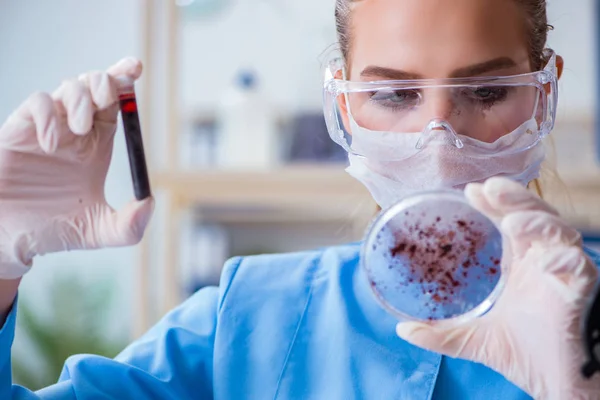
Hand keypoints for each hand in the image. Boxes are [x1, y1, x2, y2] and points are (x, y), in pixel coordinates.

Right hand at [0, 58, 153, 278]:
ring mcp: (46, 129)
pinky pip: (36, 104)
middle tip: (109, 98)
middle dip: (106, 82)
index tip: (135, 68)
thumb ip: (129, 225)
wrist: (11, 239)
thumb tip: (150, 203)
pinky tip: (50, 144)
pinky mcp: (19, 131)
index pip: (115, 104)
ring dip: (80, 100)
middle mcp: (73, 132)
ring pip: (67, 88)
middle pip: (93, 86)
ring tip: (80, 128)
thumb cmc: (54, 231)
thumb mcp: (99, 231)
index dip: (124, 81)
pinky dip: (47, 115)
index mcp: (96, 145)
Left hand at [395, 177, 599, 398]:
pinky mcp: (585, 294)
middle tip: (489, 188)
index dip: (493, 204)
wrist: (559, 386)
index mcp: (522, 265)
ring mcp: (565, 275)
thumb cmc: (529, 356)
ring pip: (559, 234)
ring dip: (538, 223)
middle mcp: (544, 263)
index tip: (470, 191)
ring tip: (513, 222)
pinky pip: (581, 269)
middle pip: (534, 217)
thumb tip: (404, 330)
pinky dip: (566, 261)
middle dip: (515, 199)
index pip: (509, 223)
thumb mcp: (477, 340)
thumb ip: (443, 334)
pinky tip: (548, 261)